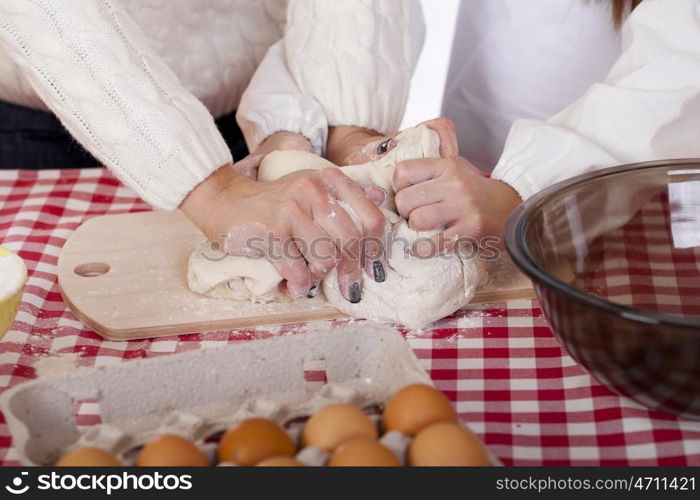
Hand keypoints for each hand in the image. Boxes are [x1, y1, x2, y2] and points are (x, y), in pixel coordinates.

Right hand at [180, 135, 386, 302]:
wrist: (225, 200)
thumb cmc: (273, 200)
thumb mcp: (312, 185)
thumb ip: (346, 192)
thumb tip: (383, 201)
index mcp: (329, 180)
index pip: (371, 218)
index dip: (376, 250)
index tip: (372, 270)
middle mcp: (313, 190)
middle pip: (352, 241)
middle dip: (352, 271)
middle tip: (348, 288)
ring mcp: (291, 211)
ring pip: (326, 257)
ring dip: (320, 276)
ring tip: (309, 277)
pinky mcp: (270, 232)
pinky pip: (298, 270)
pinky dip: (299, 284)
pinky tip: (294, 285)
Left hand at [327, 118, 520, 256]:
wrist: (512, 208)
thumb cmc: (475, 191)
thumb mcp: (455, 169)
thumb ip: (428, 171)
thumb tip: (388, 178)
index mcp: (446, 165)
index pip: (402, 172)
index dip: (398, 188)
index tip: (407, 196)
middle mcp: (454, 182)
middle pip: (405, 200)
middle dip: (405, 212)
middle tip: (414, 216)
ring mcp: (464, 206)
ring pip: (417, 220)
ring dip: (416, 229)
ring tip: (426, 229)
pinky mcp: (471, 229)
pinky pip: (434, 243)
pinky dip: (423, 249)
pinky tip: (423, 248)